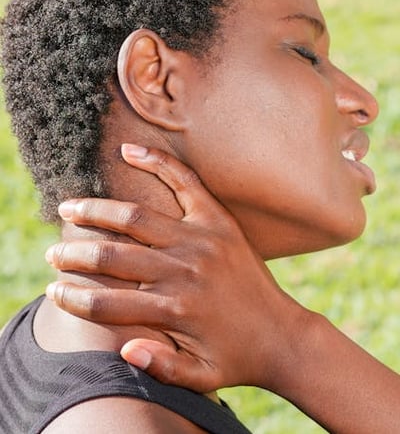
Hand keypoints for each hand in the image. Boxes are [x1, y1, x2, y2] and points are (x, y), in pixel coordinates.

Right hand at [46, 144, 308, 392]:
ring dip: (97, 211)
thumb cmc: (237, 358)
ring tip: (68, 207)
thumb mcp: (201, 378)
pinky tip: (128, 150)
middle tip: (53, 251)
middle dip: (76, 253)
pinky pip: (184, 182)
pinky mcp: (218, 219)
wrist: (284, 335)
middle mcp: (184, 271)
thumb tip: (123, 350)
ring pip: (136, 217)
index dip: (75, 296)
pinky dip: (156, 163)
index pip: (108, 302)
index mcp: (175, 310)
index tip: (54, 289)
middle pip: (114, 255)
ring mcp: (201, 240)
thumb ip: (162, 366)